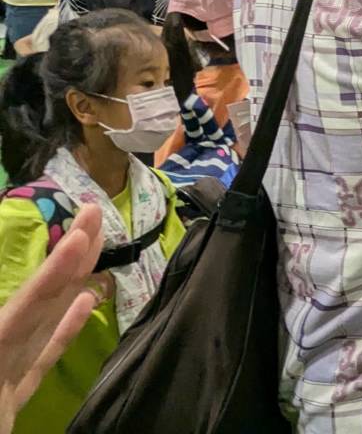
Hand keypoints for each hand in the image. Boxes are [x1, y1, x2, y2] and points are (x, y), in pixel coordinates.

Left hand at [0, 204, 103, 433]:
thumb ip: (10, 341)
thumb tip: (58, 308)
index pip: (18, 315)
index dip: (50, 277)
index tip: (80, 234)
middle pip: (31, 307)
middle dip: (64, 261)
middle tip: (96, 214)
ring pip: (38, 329)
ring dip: (68, 287)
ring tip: (96, 244)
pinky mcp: (5, 404)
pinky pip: (37, 363)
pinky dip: (61, 334)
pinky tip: (87, 304)